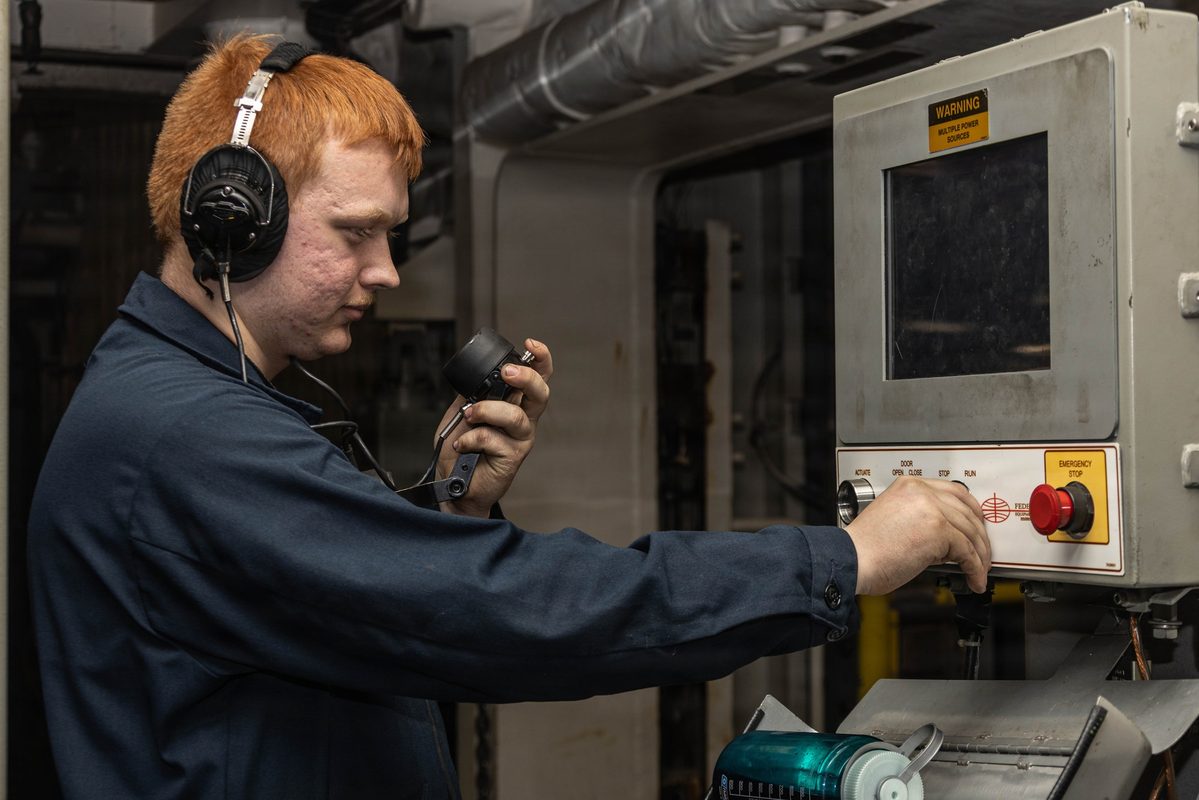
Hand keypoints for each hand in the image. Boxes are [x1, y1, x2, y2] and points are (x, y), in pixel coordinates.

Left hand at [435, 338, 552, 516]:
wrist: (453, 485)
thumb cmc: (461, 450)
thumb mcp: (462, 412)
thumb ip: (473, 394)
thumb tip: (476, 375)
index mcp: (515, 404)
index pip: (537, 378)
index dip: (540, 360)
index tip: (531, 344)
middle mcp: (523, 421)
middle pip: (540, 393)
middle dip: (526, 377)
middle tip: (507, 372)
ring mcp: (520, 440)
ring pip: (515, 416)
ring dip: (487, 411)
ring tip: (469, 416)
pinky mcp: (511, 458)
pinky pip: (493, 439)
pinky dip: (471, 437)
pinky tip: (462, 444)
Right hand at [845, 477, 990, 594]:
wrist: (851, 559)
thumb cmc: (865, 548)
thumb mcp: (894, 520)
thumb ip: (921, 518)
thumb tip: (947, 538)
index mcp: (909, 486)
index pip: (953, 491)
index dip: (971, 510)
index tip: (977, 525)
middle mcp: (921, 492)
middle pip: (967, 511)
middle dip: (979, 536)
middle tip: (983, 553)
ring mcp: (931, 508)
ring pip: (971, 532)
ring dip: (980, 556)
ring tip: (979, 572)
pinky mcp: (938, 530)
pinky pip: (968, 551)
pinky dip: (975, 568)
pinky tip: (974, 578)